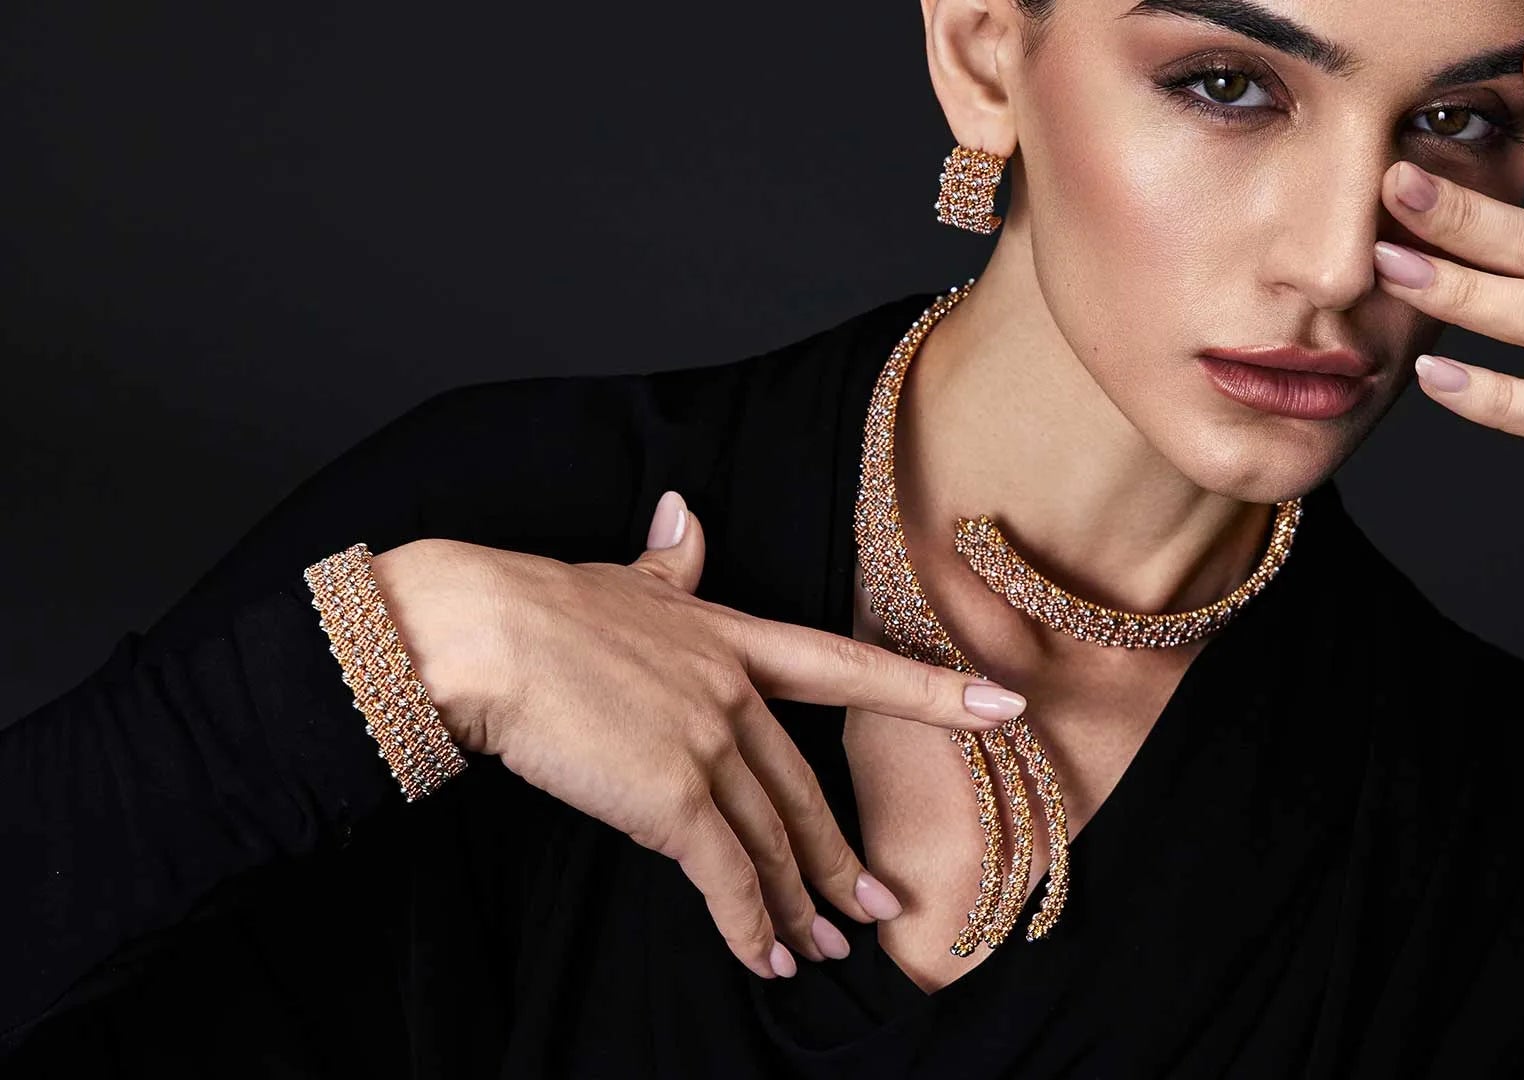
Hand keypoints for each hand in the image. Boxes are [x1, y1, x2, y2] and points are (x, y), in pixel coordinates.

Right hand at [369, 492, 1025, 979]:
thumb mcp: (623, 577)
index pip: (847, 667)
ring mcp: (705, 744)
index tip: (1002, 707)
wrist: (477, 633)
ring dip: (798, 905)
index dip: (928, 691)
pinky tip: (763, 958)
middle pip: (804, 790)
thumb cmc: (536, 606)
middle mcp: (732, 691)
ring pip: (770, 840)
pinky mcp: (668, 798)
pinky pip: (724, 876)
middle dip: (840, 860)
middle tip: (876, 909)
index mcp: (730, 638)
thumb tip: (686, 513)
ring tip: (820, 953)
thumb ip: (672, 562)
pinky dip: (747, 924)